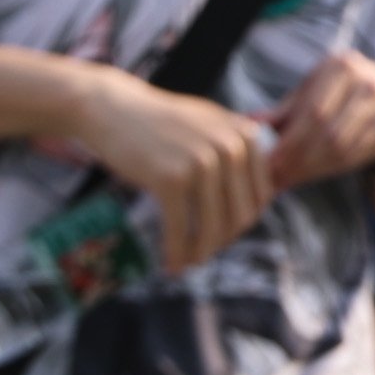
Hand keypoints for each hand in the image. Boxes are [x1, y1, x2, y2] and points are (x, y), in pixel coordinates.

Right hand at [69, 72, 273, 273]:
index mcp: (246, 136)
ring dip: (201, 254)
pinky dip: (177, 253)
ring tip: (188, 264)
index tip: (222, 236)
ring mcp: (202, 162)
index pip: (260, 196)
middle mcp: (231, 148)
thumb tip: (257, 203)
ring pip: (214, 228)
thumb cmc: (162, 124)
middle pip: (240, 216)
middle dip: (223, 241)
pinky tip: (170, 265)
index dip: (242, 223)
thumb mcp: (212, 127)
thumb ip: (238, 154)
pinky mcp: (171, 179)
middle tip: (203, 253)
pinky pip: (181, 229)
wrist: (115, 110)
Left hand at [268, 50, 374, 188]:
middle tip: (278, 178)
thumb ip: (283, 111)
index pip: (313, 110)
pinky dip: (333, 169)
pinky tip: (314, 174)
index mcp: (342, 66)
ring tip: (292, 179)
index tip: (269, 163)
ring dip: (314, 168)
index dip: (290, 141)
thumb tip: (247, 124)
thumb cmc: (338, 92)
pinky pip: (360, 155)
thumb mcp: (311, 92)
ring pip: (345, 147)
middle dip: (299, 159)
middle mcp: (369, 81)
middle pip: (329, 131)